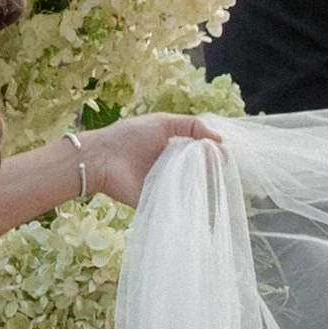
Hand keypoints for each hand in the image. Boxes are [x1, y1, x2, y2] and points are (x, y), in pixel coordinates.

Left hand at [83, 113, 223, 207]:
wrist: (103, 159)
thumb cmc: (130, 136)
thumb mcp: (163, 122)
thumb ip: (192, 126)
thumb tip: (220, 141)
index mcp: (174, 149)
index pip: (201, 154)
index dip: (214, 155)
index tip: (224, 157)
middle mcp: (172, 168)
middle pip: (200, 173)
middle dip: (212, 173)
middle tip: (221, 172)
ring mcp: (166, 186)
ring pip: (192, 190)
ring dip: (204, 188)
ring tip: (215, 186)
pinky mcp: (159, 203)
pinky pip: (178, 206)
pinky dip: (190, 206)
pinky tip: (203, 203)